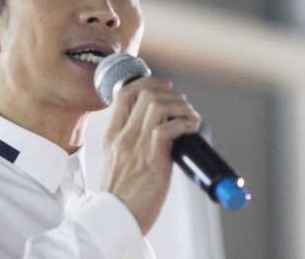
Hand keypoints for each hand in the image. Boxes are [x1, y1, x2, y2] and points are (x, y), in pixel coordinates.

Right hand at [100, 77, 200, 234]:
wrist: (115, 222)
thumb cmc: (122, 196)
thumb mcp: (118, 163)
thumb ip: (132, 144)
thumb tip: (160, 131)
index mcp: (113, 136)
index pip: (125, 93)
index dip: (149, 82)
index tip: (166, 86)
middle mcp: (123, 137)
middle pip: (146, 93)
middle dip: (171, 93)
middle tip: (184, 107)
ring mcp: (136, 148)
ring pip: (157, 105)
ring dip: (181, 107)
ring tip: (191, 119)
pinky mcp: (153, 161)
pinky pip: (168, 129)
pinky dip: (185, 124)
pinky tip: (191, 130)